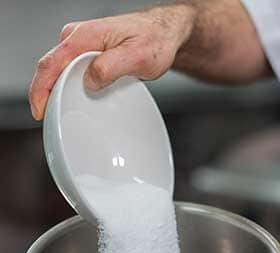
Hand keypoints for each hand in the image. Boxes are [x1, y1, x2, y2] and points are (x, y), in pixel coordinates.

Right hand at [28, 3, 195, 119]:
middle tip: (51, 118)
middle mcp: (78, 37)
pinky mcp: (88, 52)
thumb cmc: (155, 40)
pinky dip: (70, 85)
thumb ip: (110, 67)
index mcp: (84, 36)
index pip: (51, 64)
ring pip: (61, 70)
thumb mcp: (138, 57)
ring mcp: (82, 44)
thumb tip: (89, 80)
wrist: (165, 33)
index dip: (41, 90)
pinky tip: (76, 98)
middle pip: (51, 68)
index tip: (40, 111)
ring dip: (59, 90)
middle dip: (46, 93)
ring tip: (63, 111)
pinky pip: (72, 70)